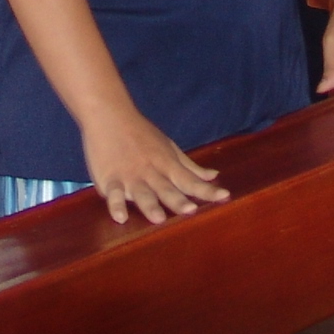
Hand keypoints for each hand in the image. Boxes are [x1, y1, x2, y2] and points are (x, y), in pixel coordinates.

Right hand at [79, 106, 227, 224]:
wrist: (108, 114)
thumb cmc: (141, 133)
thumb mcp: (169, 147)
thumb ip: (190, 167)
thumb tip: (214, 176)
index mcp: (167, 164)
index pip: (190, 180)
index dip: (206, 190)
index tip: (224, 197)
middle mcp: (151, 172)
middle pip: (166, 188)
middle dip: (178, 200)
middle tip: (190, 211)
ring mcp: (130, 176)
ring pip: (142, 193)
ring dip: (150, 205)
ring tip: (158, 218)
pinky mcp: (110, 179)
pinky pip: (113, 194)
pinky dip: (116, 204)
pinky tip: (120, 217)